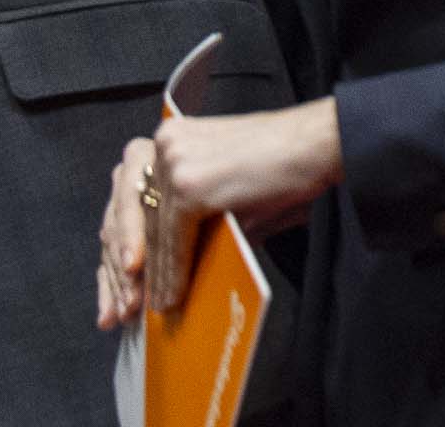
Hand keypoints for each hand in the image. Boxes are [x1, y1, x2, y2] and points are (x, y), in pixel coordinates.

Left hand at [95, 101, 340, 328]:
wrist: (318, 147)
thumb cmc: (281, 169)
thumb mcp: (225, 194)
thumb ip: (195, 219)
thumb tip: (177, 263)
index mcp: (169, 137)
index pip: (136, 196)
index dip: (128, 240)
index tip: (126, 275)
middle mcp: (164, 143)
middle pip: (136, 214)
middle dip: (133, 264)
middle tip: (129, 300)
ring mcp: (174, 162)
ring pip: (153, 232)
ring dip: (152, 276)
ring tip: (153, 306)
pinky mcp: (190, 185)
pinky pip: (173, 240)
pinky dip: (173, 273)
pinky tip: (172, 295)